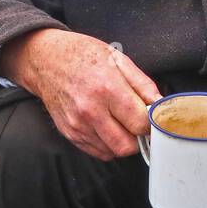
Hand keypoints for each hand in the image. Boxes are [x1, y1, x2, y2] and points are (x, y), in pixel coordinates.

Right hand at [0, 28, 159, 161]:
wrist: (46, 60)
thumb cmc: (82, 56)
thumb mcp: (118, 59)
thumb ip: (142, 84)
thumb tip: (160, 104)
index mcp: (107, 89)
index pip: (141, 123)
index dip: (151, 121)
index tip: (151, 115)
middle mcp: (90, 111)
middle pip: (127, 145)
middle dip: (139, 137)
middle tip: (138, 122)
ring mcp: (78, 125)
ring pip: (113, 152)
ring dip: (123, 141)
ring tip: (120, 121)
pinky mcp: (70, 134)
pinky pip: (98, 152)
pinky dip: (108, 144)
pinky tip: (107, 125)